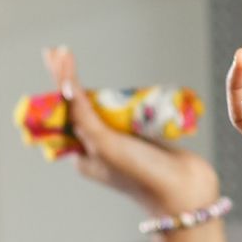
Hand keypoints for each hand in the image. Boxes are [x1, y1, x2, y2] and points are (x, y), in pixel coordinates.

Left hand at [41, 44, 216, 217]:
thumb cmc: (140, 172)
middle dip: (68, 79)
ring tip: (75, 63)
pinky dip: (123, 96)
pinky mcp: (143, 136)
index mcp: (82, 154)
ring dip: (93, 87)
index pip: (65, 112)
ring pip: (103, 107)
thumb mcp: (105, 144)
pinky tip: (120, 85)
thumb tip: (65, 87)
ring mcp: (121, 141)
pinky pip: (129, 111)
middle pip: (79, 106)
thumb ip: (84, 117)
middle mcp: (98, 147)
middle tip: (58, 51)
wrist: (185, 191)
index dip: (59, 83)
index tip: (55, 55)